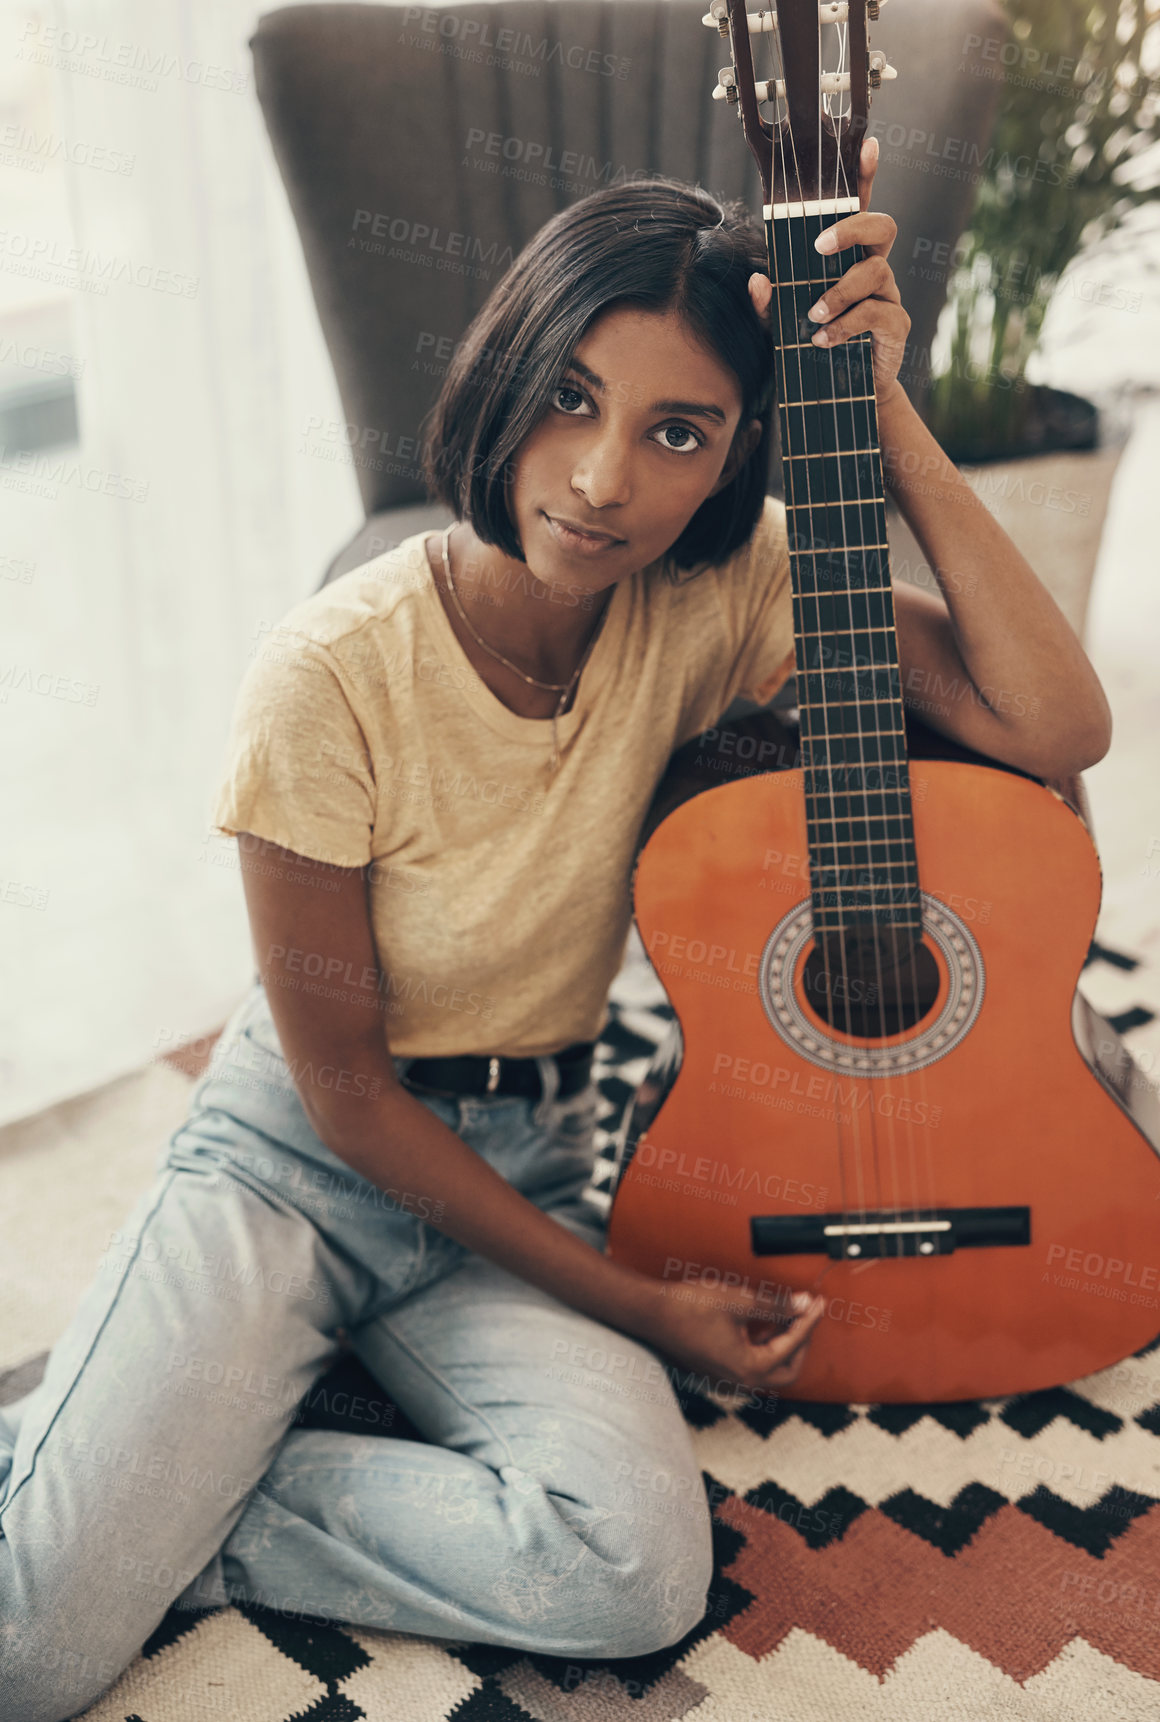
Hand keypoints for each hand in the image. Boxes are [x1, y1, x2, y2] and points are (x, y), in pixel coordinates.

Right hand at [635, 1279, 825, 1401]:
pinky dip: (763, 1346)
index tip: (817, 1303)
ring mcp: (726, 1379)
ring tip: (788, 1313)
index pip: (790, 1346)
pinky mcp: (717, 1370)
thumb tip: (803, 1303)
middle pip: (787, 1370)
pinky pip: (751, 1364)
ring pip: (769, 1368)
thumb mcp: (740, 1301)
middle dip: (801, 1341)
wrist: (651, 1313)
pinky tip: (764, 1322)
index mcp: (749, 1369)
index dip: (807, 1322)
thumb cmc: (690, 1307)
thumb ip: (776, 1305)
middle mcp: (739, 1381)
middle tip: (807, 1315)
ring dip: (782, 1343)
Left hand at [747, 136, 910, 407]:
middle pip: (881, 226)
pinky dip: (846, 325)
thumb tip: (756, 280)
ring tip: (813, 316)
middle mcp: (872, 268)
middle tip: (820, 247)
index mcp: (847, 257)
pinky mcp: (895, 327)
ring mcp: (887, 297)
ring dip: (839, 291)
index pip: (859, 208)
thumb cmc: (814, 348)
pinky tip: (823, 340)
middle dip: (852, 228)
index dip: (866, 176)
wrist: (844, 397)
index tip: (868, 146)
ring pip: (875, 271)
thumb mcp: (781, 326)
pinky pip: (876, 313)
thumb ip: (768, 304)